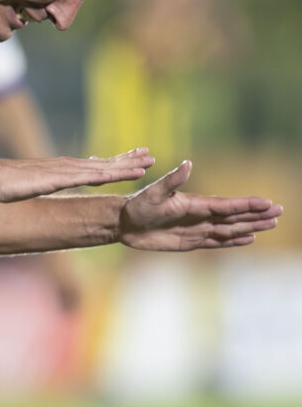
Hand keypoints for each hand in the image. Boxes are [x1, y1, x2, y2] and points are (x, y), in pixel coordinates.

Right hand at [0, 148, 153, 202]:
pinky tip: (116, 176)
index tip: (137, 159)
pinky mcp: (57, 178)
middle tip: (151, 155)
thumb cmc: (10, 183)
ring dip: (124, 166)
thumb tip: (62, 185)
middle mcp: (69, 166)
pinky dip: (103, 175)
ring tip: (147, 164)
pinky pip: (85, 177)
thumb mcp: (38, 184)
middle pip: (105, 163)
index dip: (118, 161)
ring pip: (101, 169)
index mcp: (66, 169)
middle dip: (129, 159)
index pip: (98, 164)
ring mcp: (65, 171)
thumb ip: (53, 183)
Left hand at [119, 160, 281, 250]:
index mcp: (196, 204)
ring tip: (272, 223)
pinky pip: (217, 242)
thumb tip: (187, 164)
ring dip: (251, 226)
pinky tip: (248, 238)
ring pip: (230, 229)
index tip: (266, 202)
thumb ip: (172, 180)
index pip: (227, 205)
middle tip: (280, 211)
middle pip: (235, 217)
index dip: (247, 204)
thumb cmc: (138, 205)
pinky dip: (234, 241)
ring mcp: (198, 229)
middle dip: (257, 214)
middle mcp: (201, 216)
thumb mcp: (154, 192)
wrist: (126, 222)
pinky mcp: (191, 242)